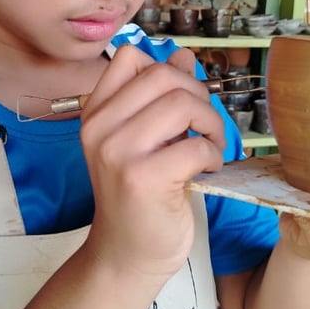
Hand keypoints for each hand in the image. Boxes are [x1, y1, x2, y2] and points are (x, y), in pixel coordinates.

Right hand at [80, 45, 225, 280]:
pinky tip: (207, 169)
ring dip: (211, 125)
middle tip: (206, 128)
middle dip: (199, 97)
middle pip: (163, 76)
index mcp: (96, 112)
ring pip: (182, 104)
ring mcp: (117, 152)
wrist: (126, 253)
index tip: (181, 101)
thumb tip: (184, 55)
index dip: (168, 71)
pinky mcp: (142, 178)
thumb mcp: (145, 139)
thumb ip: (162, 97)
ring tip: (211, 148)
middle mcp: (99, 127)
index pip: (131, 58)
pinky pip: (195, 144)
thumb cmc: (139, 195)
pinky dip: (213, 154)